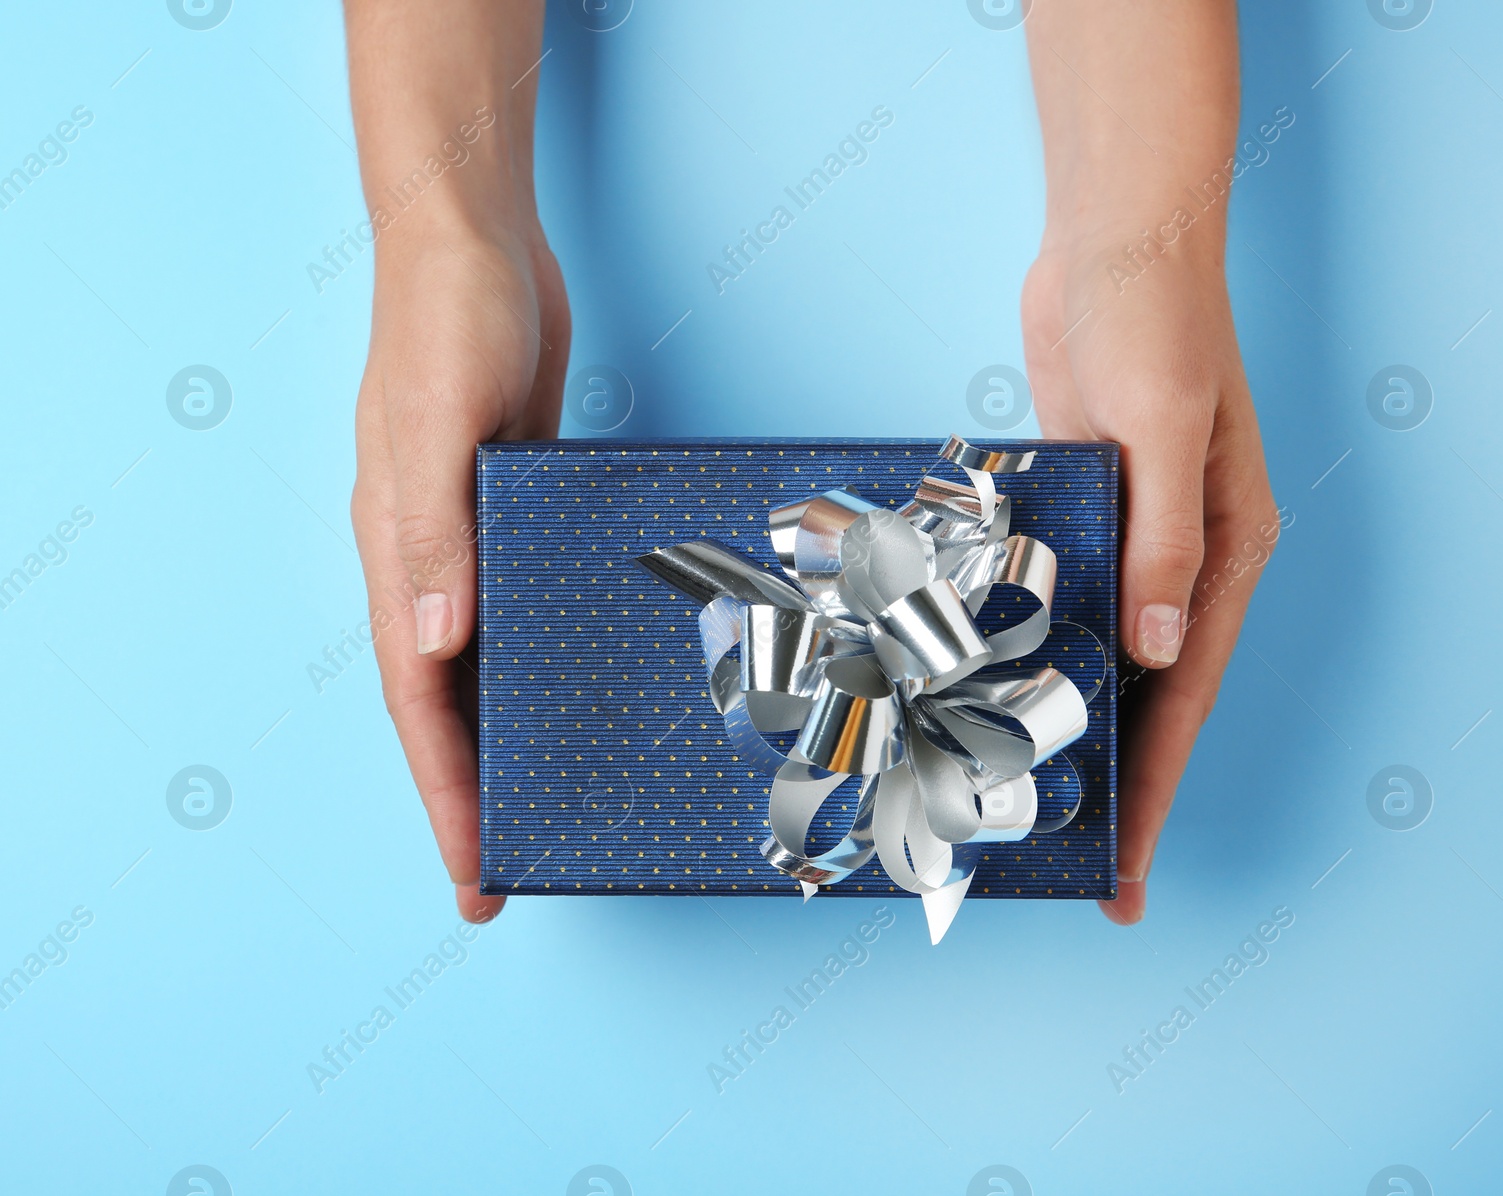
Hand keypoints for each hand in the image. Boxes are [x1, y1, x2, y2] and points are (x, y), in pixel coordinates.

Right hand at [350, 217, 569, 921]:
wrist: (476, 240)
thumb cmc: (448, 316)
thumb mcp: (442, 419)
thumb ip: (435, 531)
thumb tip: (437, 647)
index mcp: (400, 553)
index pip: (419, 702)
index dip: (446, 793)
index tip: (472, 870)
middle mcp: (432, 561)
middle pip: (448, 703)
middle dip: (472, 793)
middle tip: (504, 871)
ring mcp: (475, 539)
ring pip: (486, 666)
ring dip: (507, 738)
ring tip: (542, 804)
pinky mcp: (515, 511)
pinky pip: (524, 608)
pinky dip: (540, 660)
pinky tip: (577, 687)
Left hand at [1022, 210, 1277, 925]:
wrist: (1112, 239)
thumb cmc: (1154, 317)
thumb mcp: (1162, 426)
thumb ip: (1162, 540)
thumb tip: (1160, 650)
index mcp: (1226, 549)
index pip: (1187, 698)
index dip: (1154, 788)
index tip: (1128, 868)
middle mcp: (1183, 556)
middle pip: (1148, 697)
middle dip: (1117, 784)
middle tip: (1079, 868)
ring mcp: (1129, 535)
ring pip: (1100, 656)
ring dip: (1070, 721)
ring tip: (1027, 799)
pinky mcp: (1079, 509)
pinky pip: (1058, 600)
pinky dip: (1034, 649)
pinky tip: (996, 690)